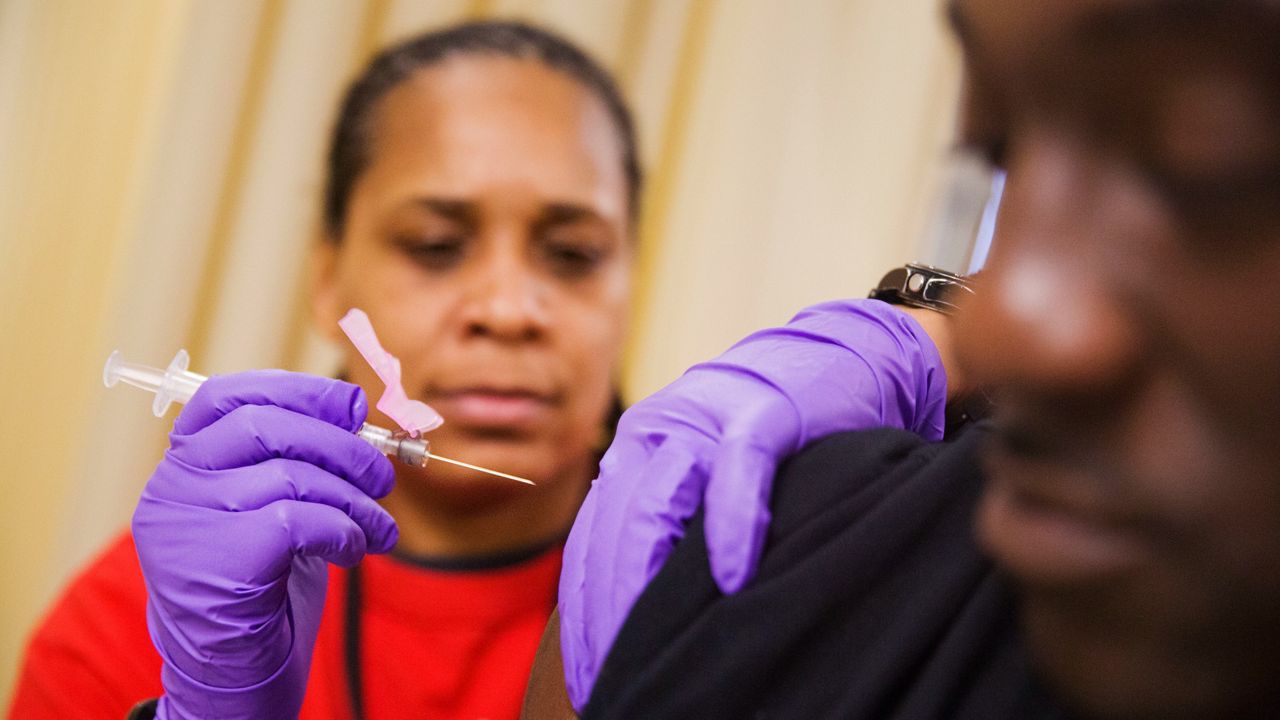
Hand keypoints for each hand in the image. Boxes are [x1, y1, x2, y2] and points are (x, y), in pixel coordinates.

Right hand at [132, 371, 397, 718]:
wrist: (229, 668)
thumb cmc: (259, 580)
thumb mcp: (270, 507)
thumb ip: (296, 457)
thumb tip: (355, 409)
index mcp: (182, 463)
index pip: (227, 396)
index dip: (297, 390)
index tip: (350, 404)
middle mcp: (173, 487)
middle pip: (265, 426)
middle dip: (341, 445)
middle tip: (381, 476)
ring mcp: (189, 525)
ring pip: (294, 477)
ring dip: (356, 501)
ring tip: (380, 527)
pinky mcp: (221, 563)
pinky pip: (302, 521)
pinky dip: (344, 531)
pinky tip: (355, 549)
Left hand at [559, 299, 946, 708]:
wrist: (842, 358)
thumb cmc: (778, 436)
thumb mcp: (710, 478)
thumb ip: (674, 528)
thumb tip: (643, 615)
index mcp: (634, 452)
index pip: (592, 542)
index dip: (584, 611)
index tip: (587, 674)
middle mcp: (654, 432)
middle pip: (612, 532)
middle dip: (607, 609)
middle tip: (614, 675)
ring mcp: (704, 420)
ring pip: (655, 505)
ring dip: (648, 580)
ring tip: (653, 646)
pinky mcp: (761, 414)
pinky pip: (735, 475)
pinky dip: (731, 528)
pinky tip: (732, 579)